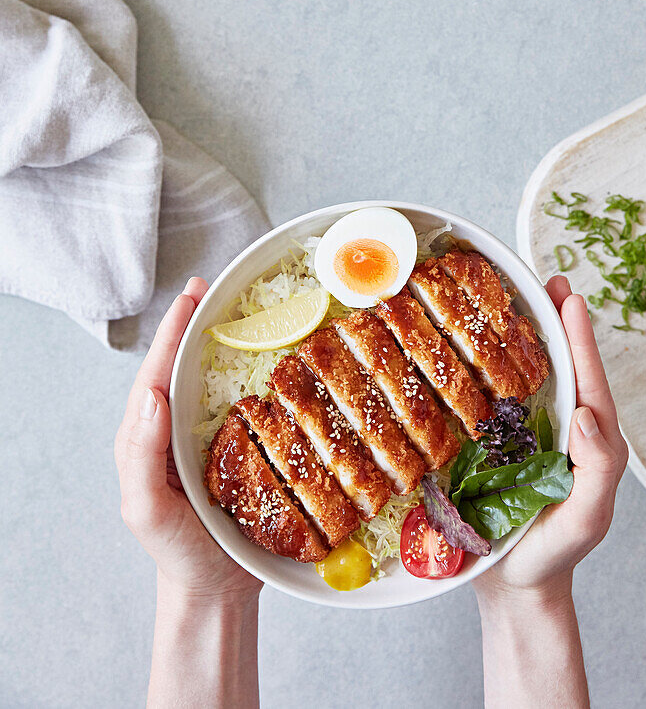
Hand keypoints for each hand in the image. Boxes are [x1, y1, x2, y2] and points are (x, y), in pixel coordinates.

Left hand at [114, 278, 261, 603]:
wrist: (216, 591)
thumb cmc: (177, 552)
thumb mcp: (147, 510)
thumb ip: (139, 456)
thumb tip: (149, 397)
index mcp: (148, 435)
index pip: (157, 372)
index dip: (172, 330)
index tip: (191, 294)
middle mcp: (175, 429)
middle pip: (182, 365)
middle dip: (194, 322)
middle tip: (211, 286)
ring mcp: (206, 438)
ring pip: (211, 380)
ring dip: (223, 341)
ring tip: (238, 306)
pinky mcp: (239, 449)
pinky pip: (244, 404)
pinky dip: (254, 375)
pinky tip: (274, 358)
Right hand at [475, 275, 628, 605]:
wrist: (513, 585)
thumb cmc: (553, 554)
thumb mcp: (587, 518)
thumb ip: (598, 469)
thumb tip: (587, 414)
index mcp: (592, 442)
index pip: (590, 381)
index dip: (580, 339)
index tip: (571, 299)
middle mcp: (565, 429)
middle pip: (567, 366)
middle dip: (560, 321)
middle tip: (552, 280)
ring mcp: (534, 435)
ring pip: (537, 375)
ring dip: (532, 334)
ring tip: (526, 295)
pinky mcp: (502, 444)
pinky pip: (504, 397)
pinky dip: (499, 364)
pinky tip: (483, 345)